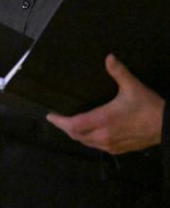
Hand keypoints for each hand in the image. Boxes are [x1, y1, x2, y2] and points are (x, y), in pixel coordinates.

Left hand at [46, 55, 164, 153]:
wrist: (168, 127)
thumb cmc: (148, 106)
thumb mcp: (132, 86)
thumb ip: (118, 72)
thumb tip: (108, 57)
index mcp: (103, 120)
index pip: (73, 125)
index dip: (59, 122)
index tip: (50, 116)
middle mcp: (103, 136)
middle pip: (76, 135)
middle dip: (65, 127)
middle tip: (57, 118)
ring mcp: (110, 145)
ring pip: (85, 142)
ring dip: (76, 134)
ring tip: (69, 124)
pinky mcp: (118, 150)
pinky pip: (96, 147)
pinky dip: (87, 140)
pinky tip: (88, 133)